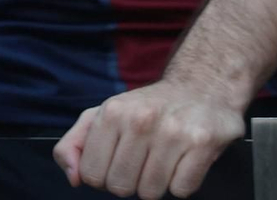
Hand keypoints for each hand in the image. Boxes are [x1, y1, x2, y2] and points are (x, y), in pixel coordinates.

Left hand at [55, 79, 244, 197]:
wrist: (199, 88)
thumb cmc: (145, 108)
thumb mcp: (103, 115)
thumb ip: (75, 144)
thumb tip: (74, 178)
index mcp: (111, 112)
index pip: (91, 174)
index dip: (102, 176)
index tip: (114, 162)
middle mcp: (140, 120)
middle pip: (120, 187)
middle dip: (128, 181)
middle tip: (140, 161)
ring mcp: (173, 132)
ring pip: (150, 193)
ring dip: (155, 183)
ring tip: (161, 159)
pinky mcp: (202, 144)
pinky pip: (181, 190)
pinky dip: (180, 183)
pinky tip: (181, 161)